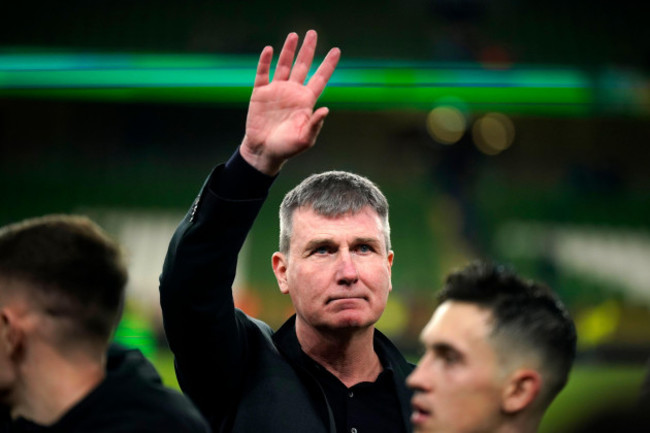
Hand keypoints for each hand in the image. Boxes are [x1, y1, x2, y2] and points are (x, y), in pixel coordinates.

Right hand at [239, 30, 340, 174]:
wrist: (264, 151)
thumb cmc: (287, 148)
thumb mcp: (305, 139)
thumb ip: (315, 124)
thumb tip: (326, 109)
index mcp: (306, 101)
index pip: (319, 78)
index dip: (328, 65)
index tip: (336, 50)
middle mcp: (293, 92)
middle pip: (302, 66)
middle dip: (308, 50)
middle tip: (312, 33)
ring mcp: (276, 90)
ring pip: (284, 65)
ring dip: (288, 50)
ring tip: (294, 35)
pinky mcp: (260, 93)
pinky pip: (263, 73)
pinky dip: (265, 61)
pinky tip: (269, 50)